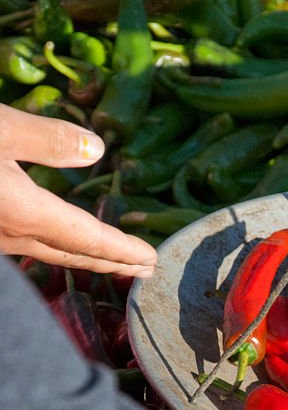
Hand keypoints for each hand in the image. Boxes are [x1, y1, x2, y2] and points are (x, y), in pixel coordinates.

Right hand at [0, 105, 156, 277]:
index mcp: (26, 213)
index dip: (123, 250)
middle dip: (113, 263)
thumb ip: (47, 140)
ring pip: (51, 254)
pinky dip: (60, 248)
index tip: (152, 258)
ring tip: (115, 262)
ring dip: (87, 258)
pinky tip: (62, 242)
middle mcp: (12, 236)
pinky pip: (31, 245)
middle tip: (145, 270)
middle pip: (74, 255)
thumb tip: (97, 150)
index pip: (89, 240)